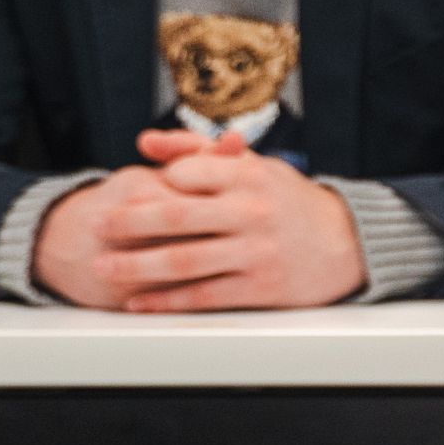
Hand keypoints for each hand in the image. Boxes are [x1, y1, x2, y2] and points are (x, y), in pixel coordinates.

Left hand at [31, 134, 367, 311]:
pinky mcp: (260, 289)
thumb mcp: (253, 165)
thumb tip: (146, 143)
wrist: (346, 244)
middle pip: (177, 216)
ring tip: (103, 267)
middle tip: (97, 225)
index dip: (153, 182)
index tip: (124, 191)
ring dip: (137, 266)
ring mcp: (255, 253)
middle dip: (129, 222)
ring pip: (184, 260)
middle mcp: (252, 212)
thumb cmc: (289, 201)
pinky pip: (203, 296)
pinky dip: (166, 300)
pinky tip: (139, 301)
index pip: (188, 173)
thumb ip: (198, 149)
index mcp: (249, 176)